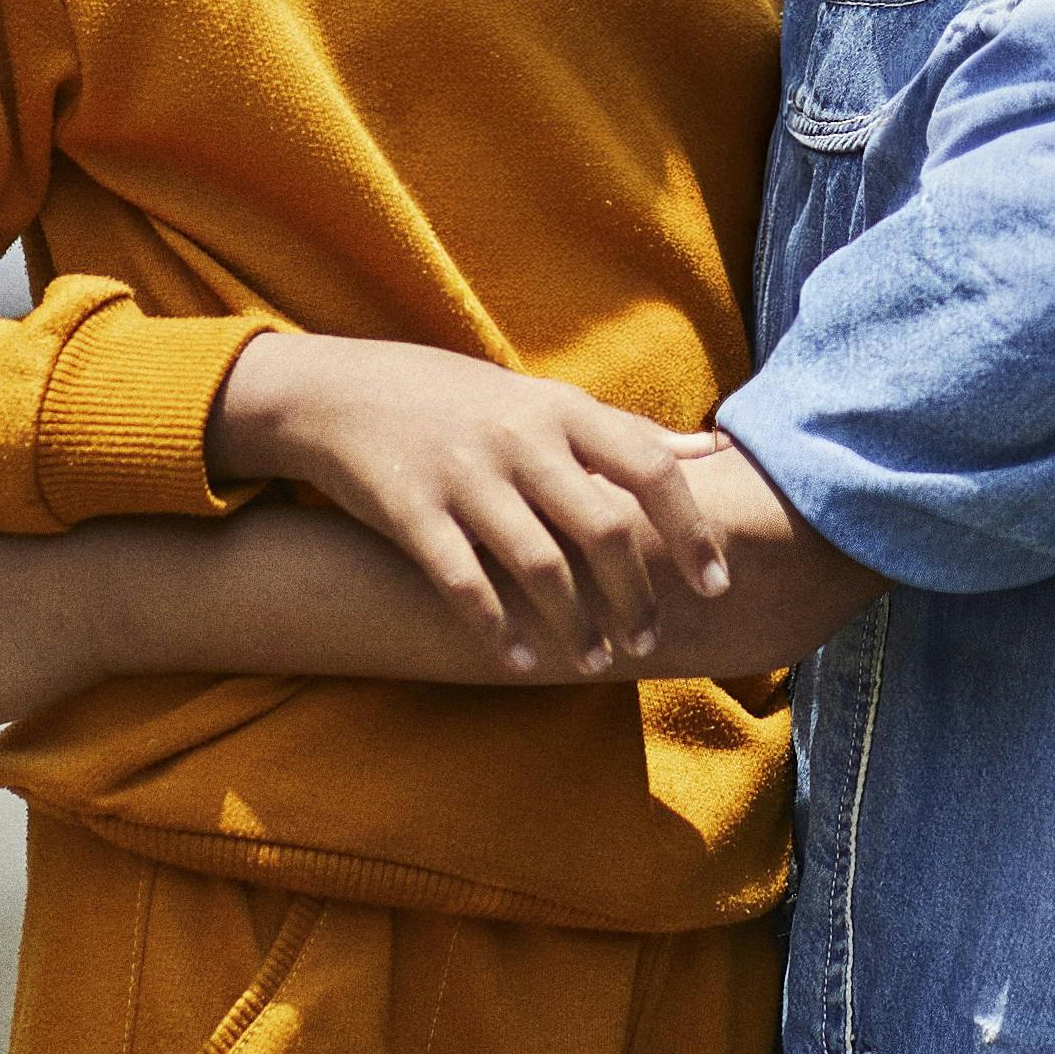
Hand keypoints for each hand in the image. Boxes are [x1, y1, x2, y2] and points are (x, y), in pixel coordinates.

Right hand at [209, 335, 731, 671]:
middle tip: (647, 641)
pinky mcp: (411, 512)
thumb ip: (623, 430)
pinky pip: (464, 586)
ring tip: (593, 660)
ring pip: (541, 569)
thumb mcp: (544, 399)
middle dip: (635, 599)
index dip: (692, 531)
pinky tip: (518, 662)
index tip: (717, 585)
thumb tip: (712, 451)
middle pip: (604, 531)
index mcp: (561, 410)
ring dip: (576, 626)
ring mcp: (465, 476)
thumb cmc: (460, 401)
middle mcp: (519, 440)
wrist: (337, 391)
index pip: (650, 469)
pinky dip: (496, 631)